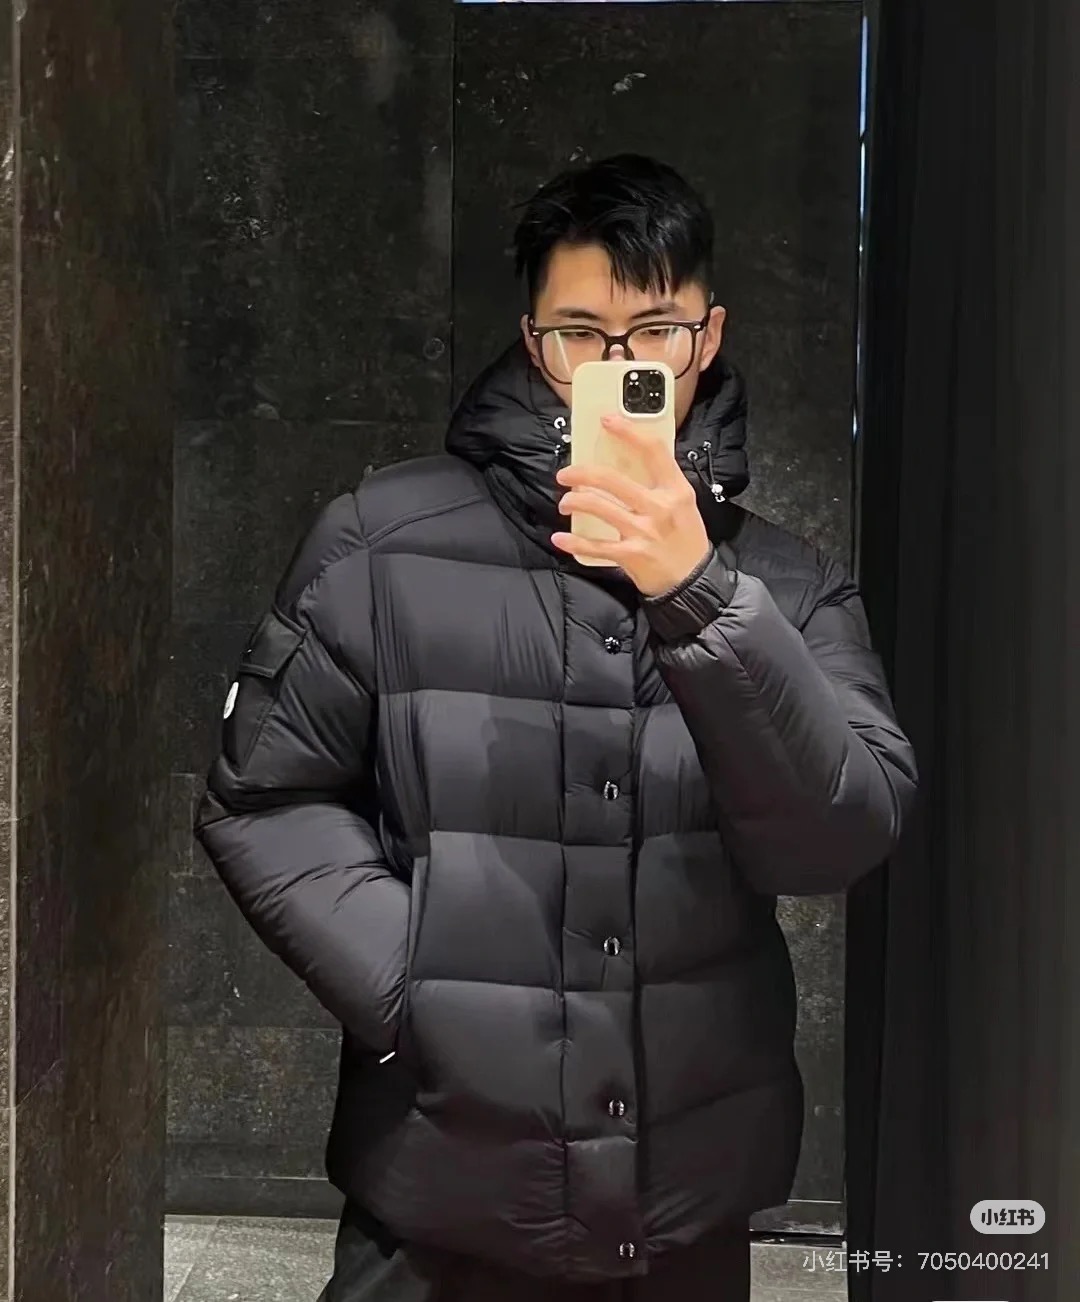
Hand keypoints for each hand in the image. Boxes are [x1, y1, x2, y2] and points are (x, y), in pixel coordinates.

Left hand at [552, 413, 711, 597]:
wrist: (693, 582)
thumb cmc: (686, 540)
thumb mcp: (683, 505)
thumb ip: (660, 485)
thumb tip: (629, 463)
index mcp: (675, 490)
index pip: (653, 451)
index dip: (628, 431)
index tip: (608, 420)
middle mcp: (659, 507)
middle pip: (613, 480)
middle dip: (582, 473)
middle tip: (566, 474)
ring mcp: (644, 532)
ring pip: (598, 507)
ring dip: (574, 502)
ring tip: (565, 502)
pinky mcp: (631, 555)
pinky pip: (595, 545)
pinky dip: (574, 542)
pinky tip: (560, 538)